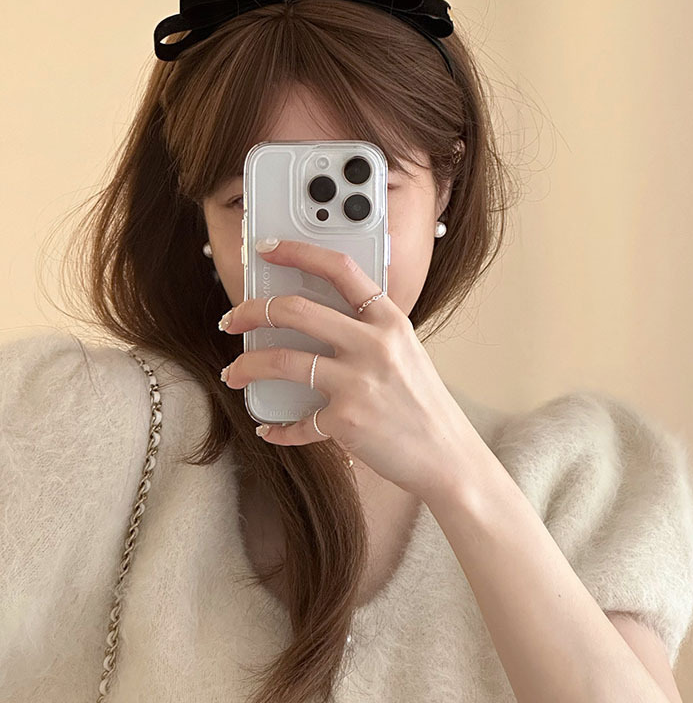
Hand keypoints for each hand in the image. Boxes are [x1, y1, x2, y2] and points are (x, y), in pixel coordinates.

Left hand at [218, 237, 479, 500]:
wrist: (447, 456)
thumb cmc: (423, 403)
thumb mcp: (406, 351)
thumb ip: (371, 329)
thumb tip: (321, 314)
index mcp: (390, 320)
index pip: (340, 269)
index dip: (298, 252)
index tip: (268, 250)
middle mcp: (374, 345)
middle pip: (296, 310)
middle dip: (252, 310)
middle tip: (232, 319)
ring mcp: (360, 382)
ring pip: (283, 361)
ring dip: (247, 366)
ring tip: (233, 373)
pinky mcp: (347, 421)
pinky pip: (297, 422)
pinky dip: (278, 428)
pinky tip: (271, 428)